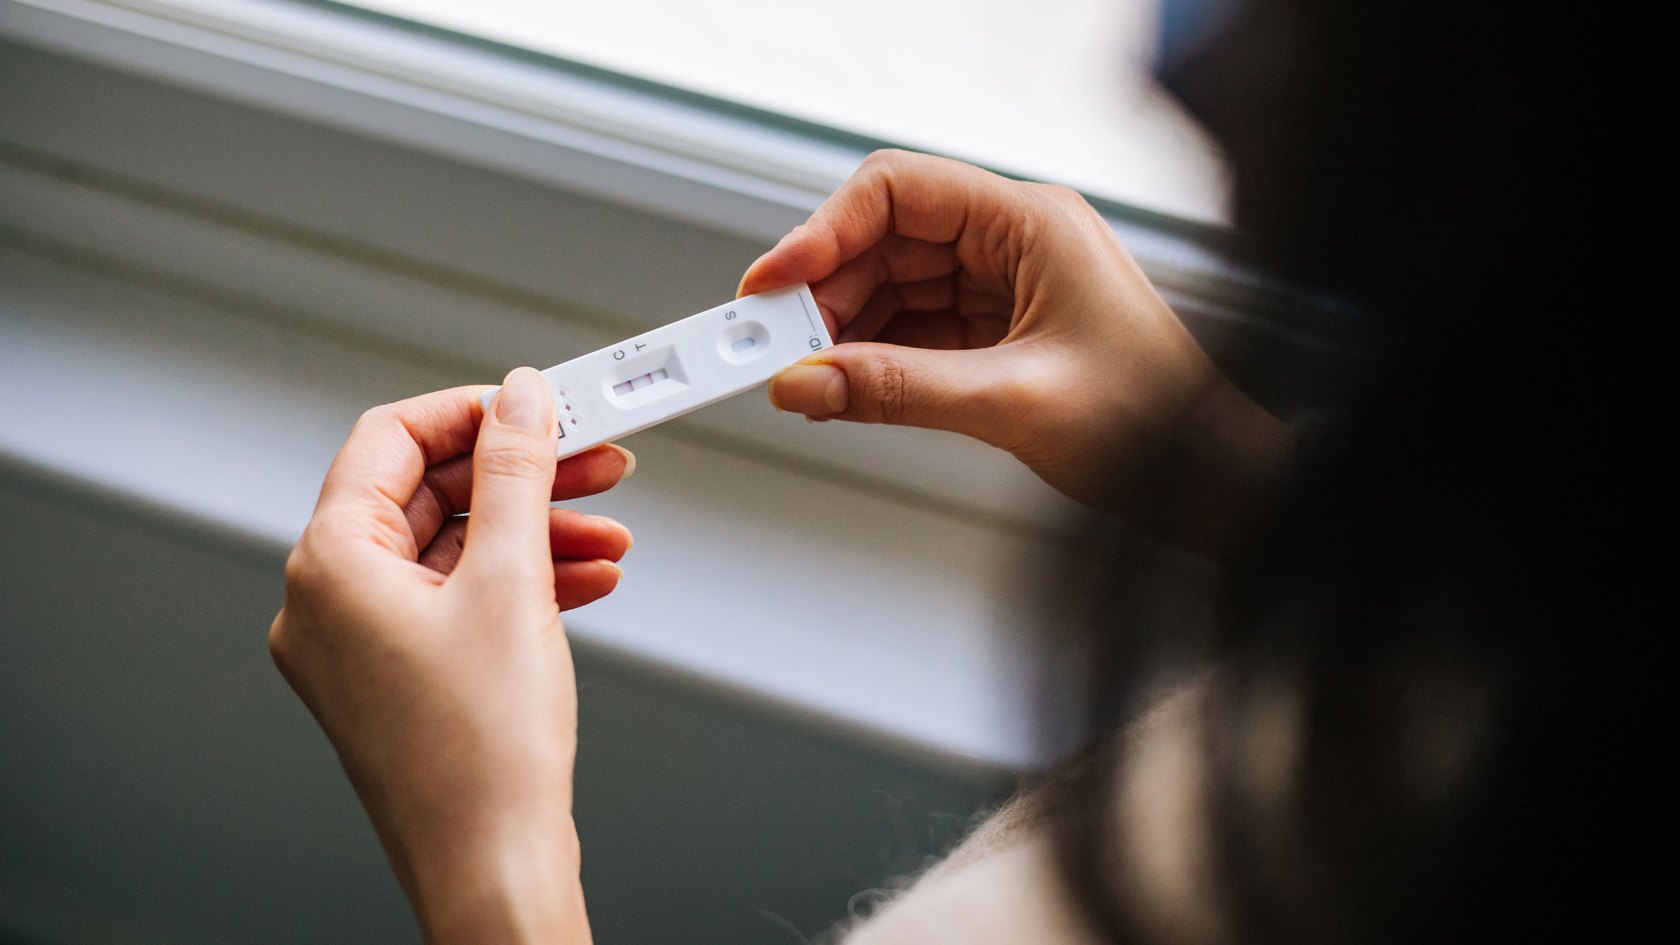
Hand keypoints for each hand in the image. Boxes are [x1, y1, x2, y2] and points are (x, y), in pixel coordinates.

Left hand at [269, 368, 629, 943]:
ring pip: (452, 549)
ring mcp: (363, 645)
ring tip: (608, 530)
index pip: (392, 440)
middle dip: (522, 478)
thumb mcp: (510, 582)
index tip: (538, 405)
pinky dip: (521, 582)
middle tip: (593, 461)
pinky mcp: (401, 678)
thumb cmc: (482, 755)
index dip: (473, 413)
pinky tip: (586, 578)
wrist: (494, 866)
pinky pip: (458, 600)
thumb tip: (522, 397)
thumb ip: (515, 474)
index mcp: (330, 565)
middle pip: (429, 495)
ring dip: (534, 532)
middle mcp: (330, 602)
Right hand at [740, 150, 1288, 554]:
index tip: (771, 284)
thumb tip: (806, 382)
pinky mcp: (997, 332)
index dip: (822, 232)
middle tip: (774, 346)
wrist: (1206, 479)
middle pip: (884, 240)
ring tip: (806, 377)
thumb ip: (897, 390)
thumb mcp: (1012, 403)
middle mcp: (1013, 242)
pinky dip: (872, 357)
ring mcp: (1004, 286)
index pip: (898, 192)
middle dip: (824, 292)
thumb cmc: (1154, 423)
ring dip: (842, 329)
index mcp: (1031, 223)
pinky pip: (912, 328)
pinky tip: (844, 386)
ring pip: (891, 286)